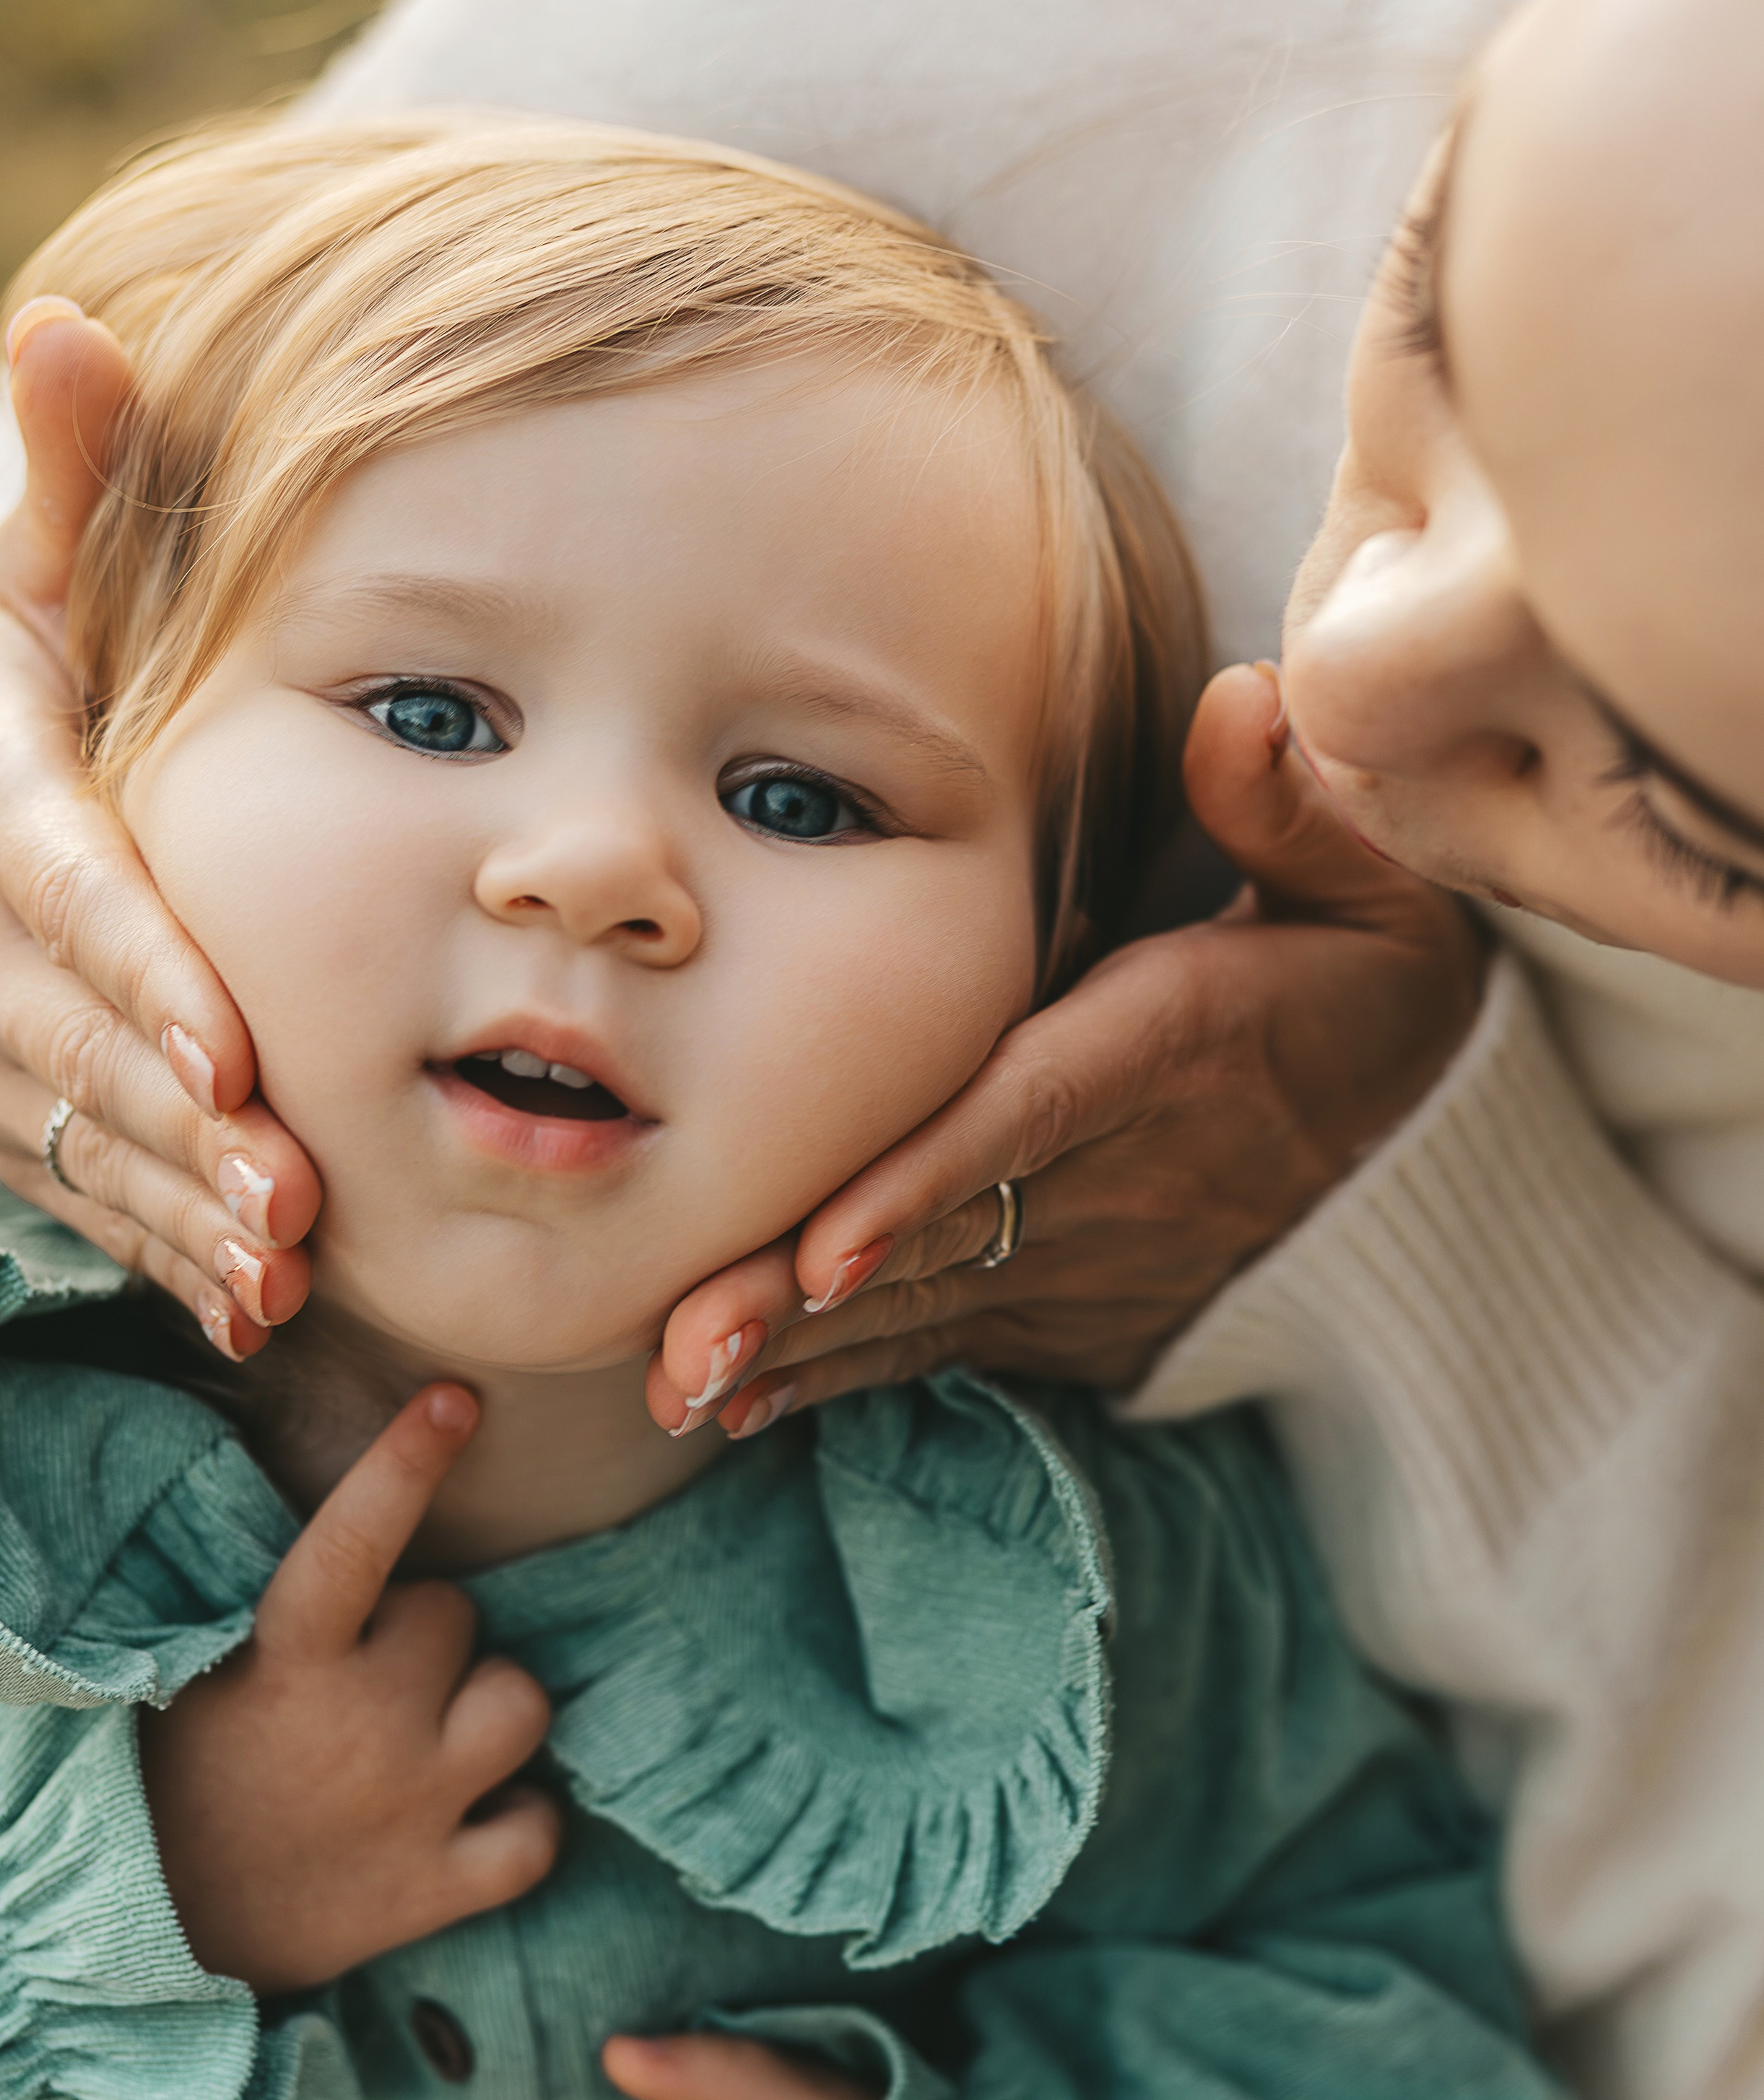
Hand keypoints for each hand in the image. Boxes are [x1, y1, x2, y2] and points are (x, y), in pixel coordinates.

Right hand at [0, 299, 319, 1359]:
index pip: (60, 888)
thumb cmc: (61, 681)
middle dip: (179, 1123)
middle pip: (74, 1033)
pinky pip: (84, 1186)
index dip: (141, 975)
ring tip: (282, 1270)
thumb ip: (82, 490)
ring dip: (178, 1208)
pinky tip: (249, 1302)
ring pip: (78, 1129)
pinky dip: (162, 1246)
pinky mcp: (9, 1103)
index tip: (232, 1058)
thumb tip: (74, 325)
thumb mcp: (56, 582)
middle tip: (289, 1197)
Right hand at [138, 1384, 558, 1989]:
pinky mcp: (438, 1894)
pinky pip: (540, 1829)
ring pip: (523, 1702)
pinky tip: (471, 1817)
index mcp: (285, 1664)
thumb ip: (283, 1610)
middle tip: (366, 1679)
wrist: (143, 1939)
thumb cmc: (173, 1783)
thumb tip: (361, 1522)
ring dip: (488, 1709)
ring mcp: (410, 1810)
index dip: (404, 1464)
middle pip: (457, 1615)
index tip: (454, 1399)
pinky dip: (521, 1819)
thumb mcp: (195, 1675)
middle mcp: (361, 1728)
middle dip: (427, 1632)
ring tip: (425, 1740)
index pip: (353, 1539)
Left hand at [647, 662, 1484, 1435]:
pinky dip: (843, 1373)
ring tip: (675, 1382)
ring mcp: (1093, 1261)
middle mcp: (1122, 1175)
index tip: (828, 1246)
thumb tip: (1238, 696)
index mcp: (1171, 1052)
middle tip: (680, 1345)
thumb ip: (1289, 800)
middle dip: (808, 1292)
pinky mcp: (1072, 1315)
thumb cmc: (1365, 993)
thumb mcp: (1378, 887)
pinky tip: (736, 1403)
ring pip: (927, 1304)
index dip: (929, 1181)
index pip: (1034, 1118)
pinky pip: (945, 1346)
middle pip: (946, 1234)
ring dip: (800, 1348)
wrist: (1424, 1164)